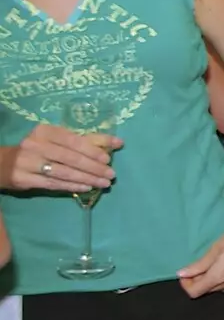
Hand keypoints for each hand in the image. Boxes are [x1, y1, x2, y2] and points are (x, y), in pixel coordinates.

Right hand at [0, 123, 119, 193]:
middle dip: (94, 167)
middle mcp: (35, 145)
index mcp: (44, 131)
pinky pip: (53, 183)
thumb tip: (118, 142)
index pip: (73, 140)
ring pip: (64, 172)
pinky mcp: (24, 179)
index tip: (109, 158)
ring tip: (104, 183)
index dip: (92, 149)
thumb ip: (86, 141)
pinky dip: (73, 186)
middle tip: (111, 174)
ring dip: (87, 178)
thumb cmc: (39, 149)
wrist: (4, 164)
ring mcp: (28, 162)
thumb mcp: (57, 140)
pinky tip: (87, 188)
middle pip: (70, 157)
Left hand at [177, 209, 223, 297]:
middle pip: (206, 290)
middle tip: (197, 266)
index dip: (186, 284)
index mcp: (218, 277)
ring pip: (219, 286)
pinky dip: (223, 276)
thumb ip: (198, 265)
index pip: (195, 292)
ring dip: (211, 279)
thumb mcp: (215, 249)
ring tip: (212, 263)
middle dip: (198, 281)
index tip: (185, 272)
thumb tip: (182, 274)